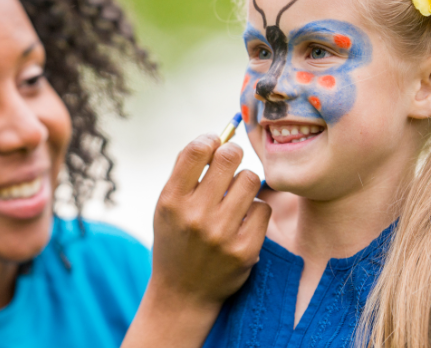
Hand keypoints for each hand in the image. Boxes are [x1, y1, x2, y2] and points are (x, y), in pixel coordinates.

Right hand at [151, 133, 269, 306]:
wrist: (183, 293)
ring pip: (252, 180)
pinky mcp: (245, 250)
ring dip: (246, 183)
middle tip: (231, 163)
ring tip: (236, 195)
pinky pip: (263, 208)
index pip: (197, 150)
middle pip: (230, 158)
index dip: (211, 140)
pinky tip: (243, 220)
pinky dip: (255, 210)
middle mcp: (195, 216)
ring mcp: (221, 234)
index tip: (214, 146)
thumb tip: (216, 137)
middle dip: (233, 155)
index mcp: (172, 200)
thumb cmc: (176, 239)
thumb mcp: (167, 206)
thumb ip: (186, 172)